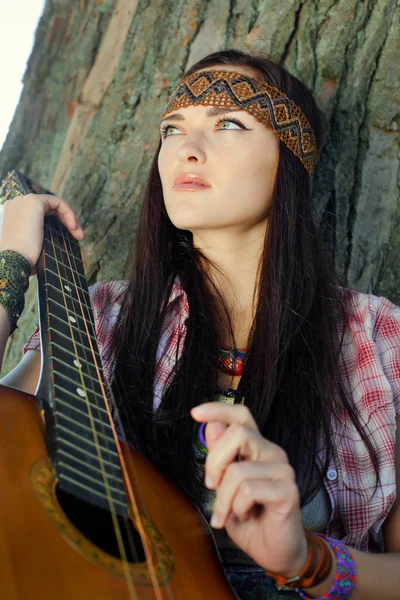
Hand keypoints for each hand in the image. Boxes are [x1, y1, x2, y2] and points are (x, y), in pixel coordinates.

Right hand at [0, 193, 84, 274]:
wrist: (15, 261)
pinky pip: (57, 202)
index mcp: (14, 214)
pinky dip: (69, 213)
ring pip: (55, 204)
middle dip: (67, 221)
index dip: (59, 223)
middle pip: (50, 208)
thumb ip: (41, 236)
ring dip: (70, 218)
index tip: (72, 237)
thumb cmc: (23, 258)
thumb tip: (58, 238)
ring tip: (79, 235)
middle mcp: (17, 204)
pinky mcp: (34, 202)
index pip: (42, 213)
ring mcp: (24, 201)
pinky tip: (73, 227)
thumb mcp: (33, 244)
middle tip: (79, 236)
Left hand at [191, 402, 307, 576]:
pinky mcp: (288, 491)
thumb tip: (212, 425)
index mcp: (257, 447)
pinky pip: (248, 491)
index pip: (241, 415)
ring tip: (229, 512)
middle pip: (237, 434)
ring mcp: (283, 470)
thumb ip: (220, 456)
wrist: (273, 552)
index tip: (195, 413)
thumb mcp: (224, 486)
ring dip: (223, 498)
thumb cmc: (249, 517)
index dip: (218, 409)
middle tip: (211, 486)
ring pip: (237, 471)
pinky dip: (237, 508)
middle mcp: (272, 452)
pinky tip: (245, 516)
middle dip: (214, 462)